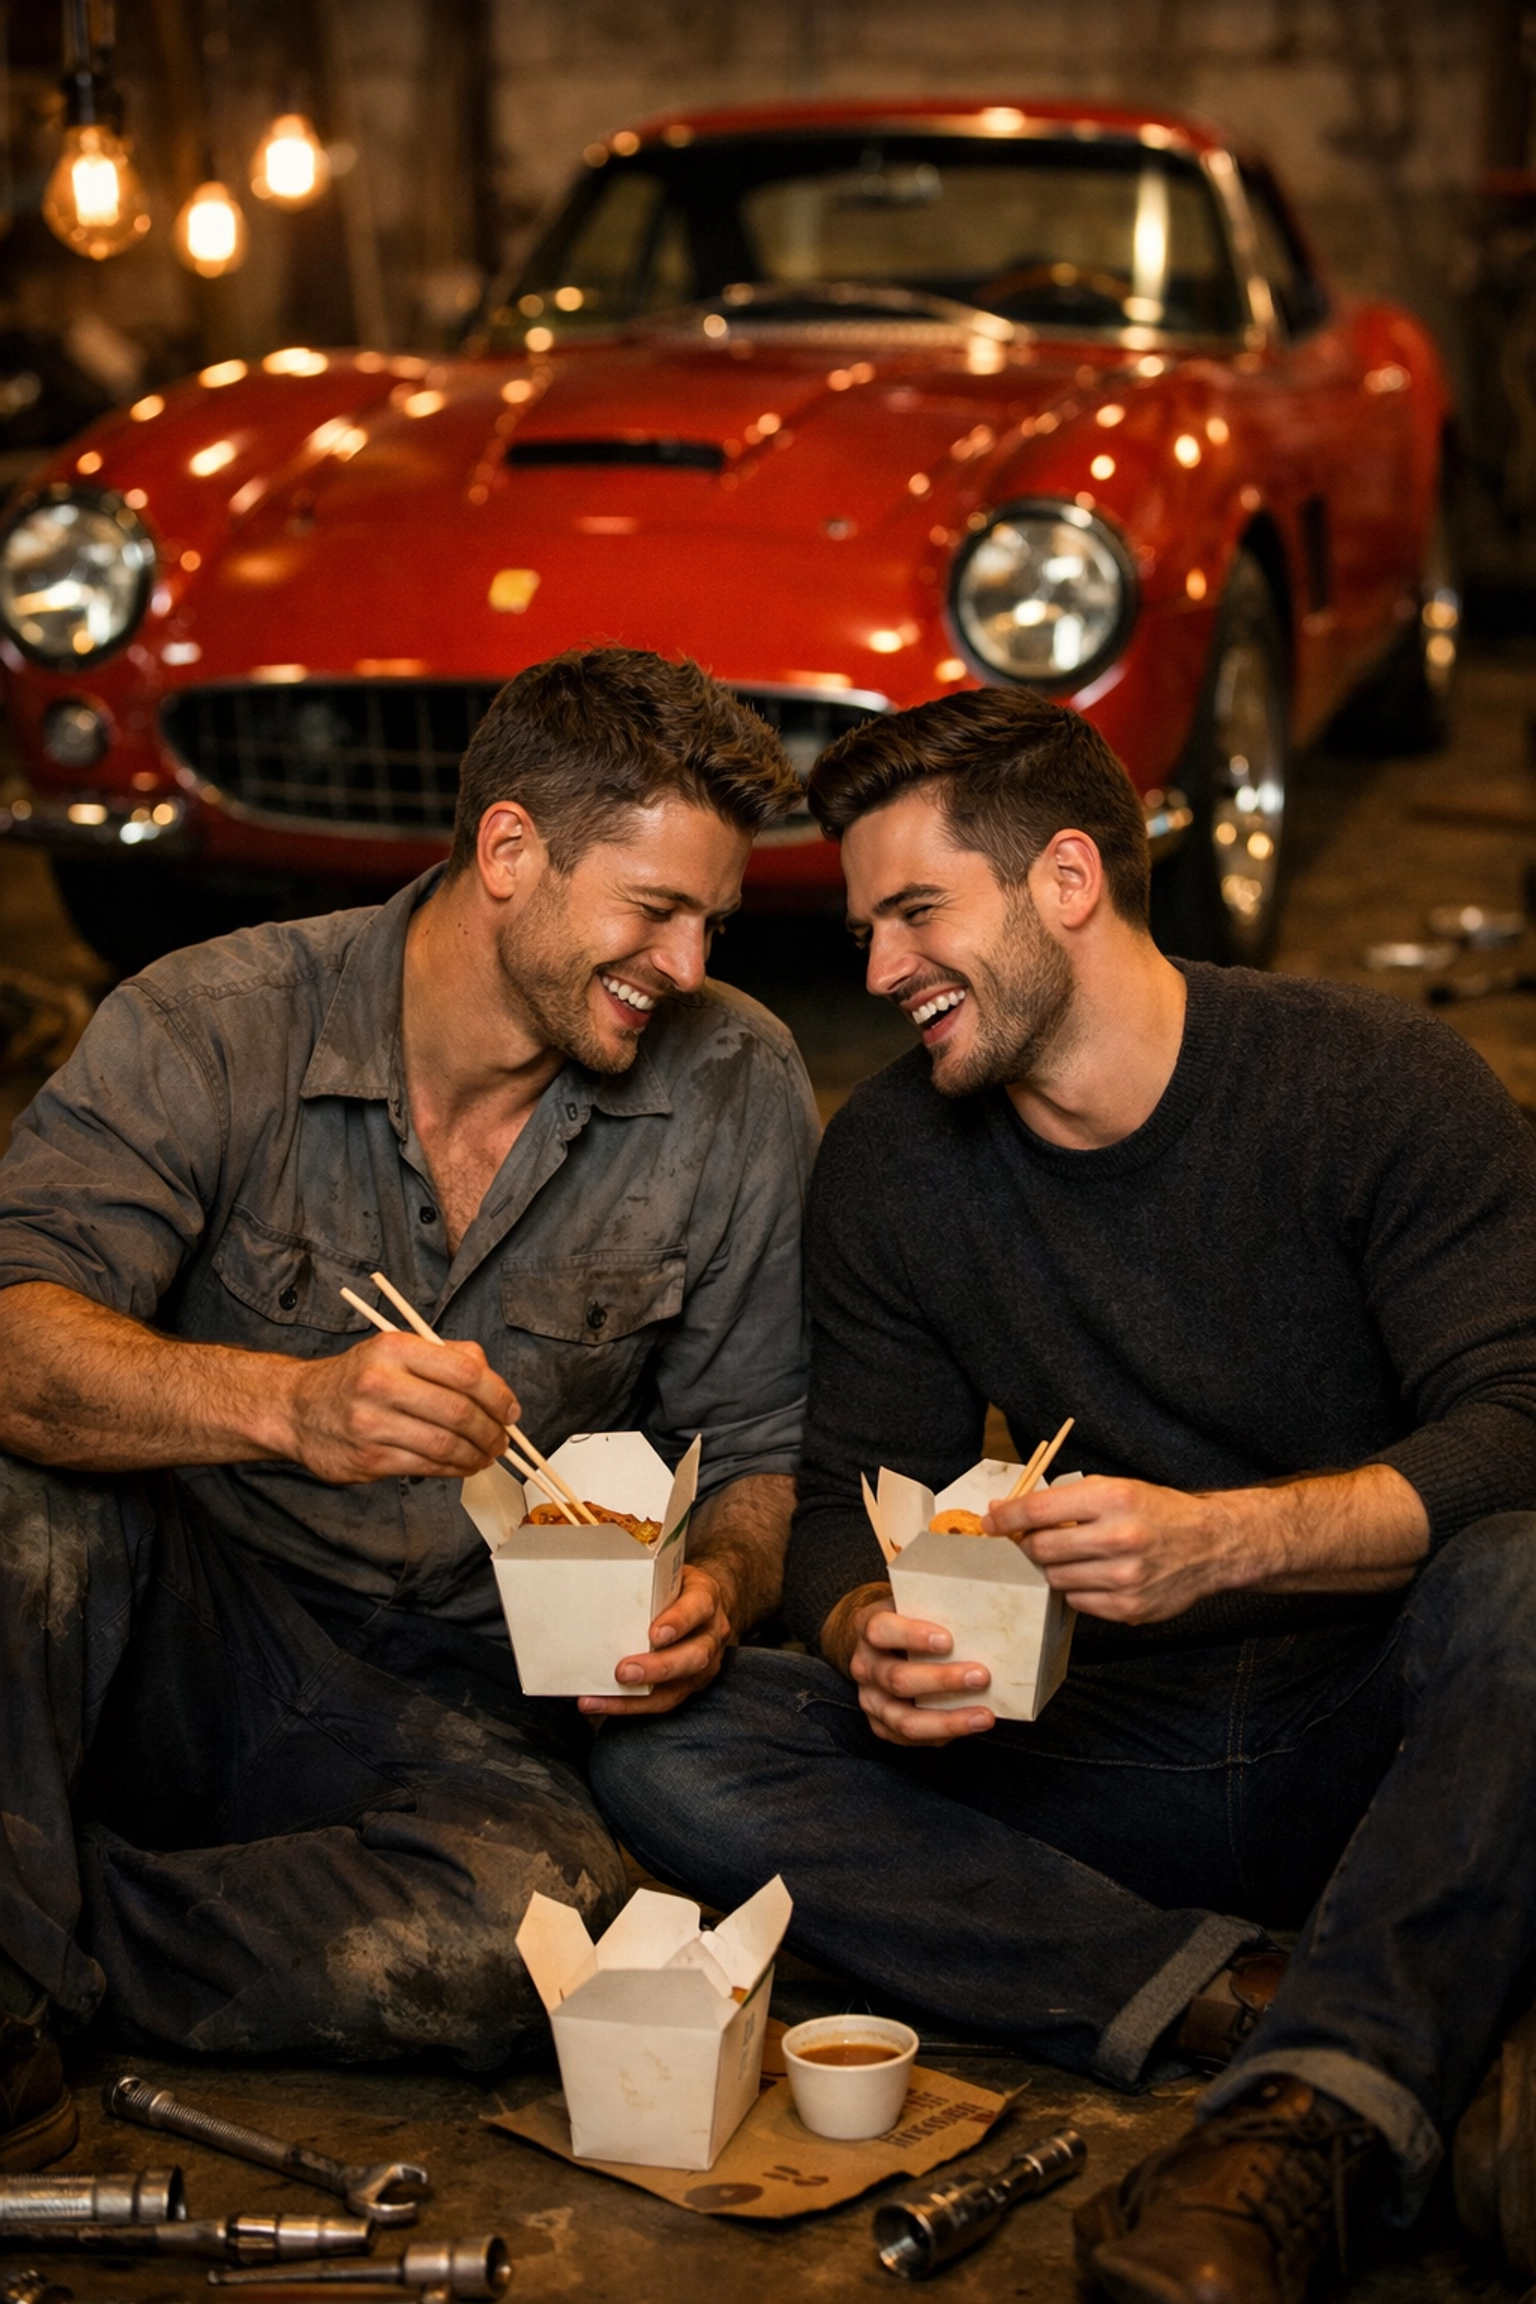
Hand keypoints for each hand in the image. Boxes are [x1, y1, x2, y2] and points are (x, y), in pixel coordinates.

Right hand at [280, 1332, 519, 1483]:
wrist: (298, 1408)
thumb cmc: (358, 1377)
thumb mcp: (397, 1349)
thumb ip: (448, 1358)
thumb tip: (494, 1383)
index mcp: (395, 1348)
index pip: (464, 1372)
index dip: (498, 1395)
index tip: (510, 1410)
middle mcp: (381, 1383)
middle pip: (459, 1412)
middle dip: (492, 1431)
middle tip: (503, 1440)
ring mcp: (372, 1423)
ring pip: (445, 1445)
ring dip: (477, 1455)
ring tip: (487, 1455)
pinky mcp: (368, 1458)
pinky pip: (426, 1466)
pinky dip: (454, 1469)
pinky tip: (463, 1465)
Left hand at [579, 1564, 734, 1717]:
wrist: (706, 1603)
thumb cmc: (677, 1587)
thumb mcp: (669, 1572)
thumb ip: (645, 1576)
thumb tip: (597, 1568)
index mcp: (706, 1598)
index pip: (698, 1608)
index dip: (679, 1622)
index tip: (655, 1634)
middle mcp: (712, 1634)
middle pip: (694, 1656)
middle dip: (658, 1668)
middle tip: (624, 1671)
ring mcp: (705, 1664)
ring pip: (679, 1686)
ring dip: (638, 1698)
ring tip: (601, 1698)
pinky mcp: (690, 1685)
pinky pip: (663, 1701)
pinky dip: (629, 1706)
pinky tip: (599, 1703)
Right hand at [822, 1584, 995, 1746]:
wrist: (884, 1643)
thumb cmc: (910, 1619)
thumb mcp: (914, 1602)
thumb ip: (935, 1606)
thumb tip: (979, 1610)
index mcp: (868, 1627)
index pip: (881, 1630)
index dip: (912, 1636)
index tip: (948, 1640)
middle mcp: (864, 1665)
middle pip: (897, 1679)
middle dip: (942, 1680)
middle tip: (981, 1676)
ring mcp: (870, 1699)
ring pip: (904, 1719)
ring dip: (948, 1720)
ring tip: (983, 1716)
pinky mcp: (881, 1725)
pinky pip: (911, 1738)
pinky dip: (943, 1734)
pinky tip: (969, 1725)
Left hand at [986, 1476, 1258, 1623]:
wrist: (1211, 1544)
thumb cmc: (1155, 1512)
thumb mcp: (1114, 1489)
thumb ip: (1062, 1501)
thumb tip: (1002, 1511)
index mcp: (1113, 1498)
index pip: (1038, 1510)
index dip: (1005, 1517)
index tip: (989, 1521)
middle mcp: (1119, 1537)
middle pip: (1041, 1549)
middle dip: (1029, 1546)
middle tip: (1032, 1541)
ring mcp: (1125, 1577)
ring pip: (1056, 1578)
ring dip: (1055, 1568)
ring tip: (1076, 1556)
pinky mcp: (1130, 1608)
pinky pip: (1077, 1602)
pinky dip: (1077, 1589)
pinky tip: (1097, 1575)